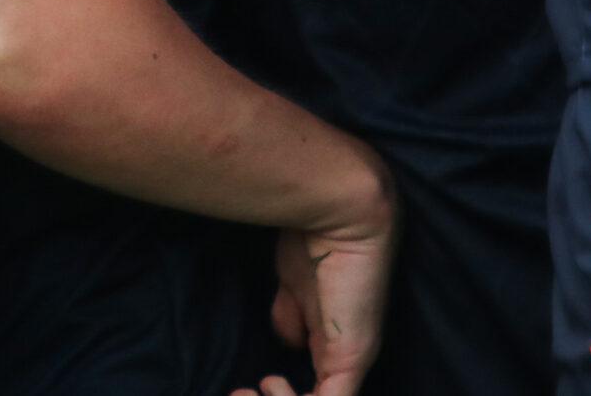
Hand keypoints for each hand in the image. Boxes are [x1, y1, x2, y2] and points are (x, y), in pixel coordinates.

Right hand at [245, 174, 397, 395]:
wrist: (342, 213)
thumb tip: (284, 340)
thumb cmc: (314, 236)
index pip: (313, 386)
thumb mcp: (293, 283)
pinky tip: (269, 386)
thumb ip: (290, 313)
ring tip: (253, 392)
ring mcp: (351, 359)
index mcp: (332, 340)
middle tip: (239, 394)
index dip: (282, 393)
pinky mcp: (351, 357)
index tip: (242, 388)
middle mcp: (345, 356)